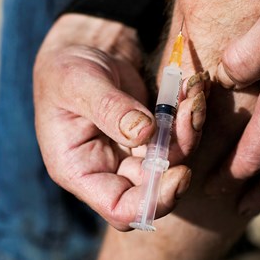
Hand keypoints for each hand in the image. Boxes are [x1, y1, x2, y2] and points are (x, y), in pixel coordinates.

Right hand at [33, 14, 205, 229]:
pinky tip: (193, 91)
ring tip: (193, 96)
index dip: (153, 201)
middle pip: (152, 191)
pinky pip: (176, 139)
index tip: (180, 172)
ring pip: (170, 163)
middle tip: (192, 118)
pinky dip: (188, 119)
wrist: (80, 50)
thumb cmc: (66, 69)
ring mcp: (129, 157)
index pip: (119, 209)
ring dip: (188, 133)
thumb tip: (144, 133)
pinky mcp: (149, 138)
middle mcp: (105, 172)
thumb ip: (109, 108)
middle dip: (178, 158)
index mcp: (78, 171)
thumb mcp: (79, 84)